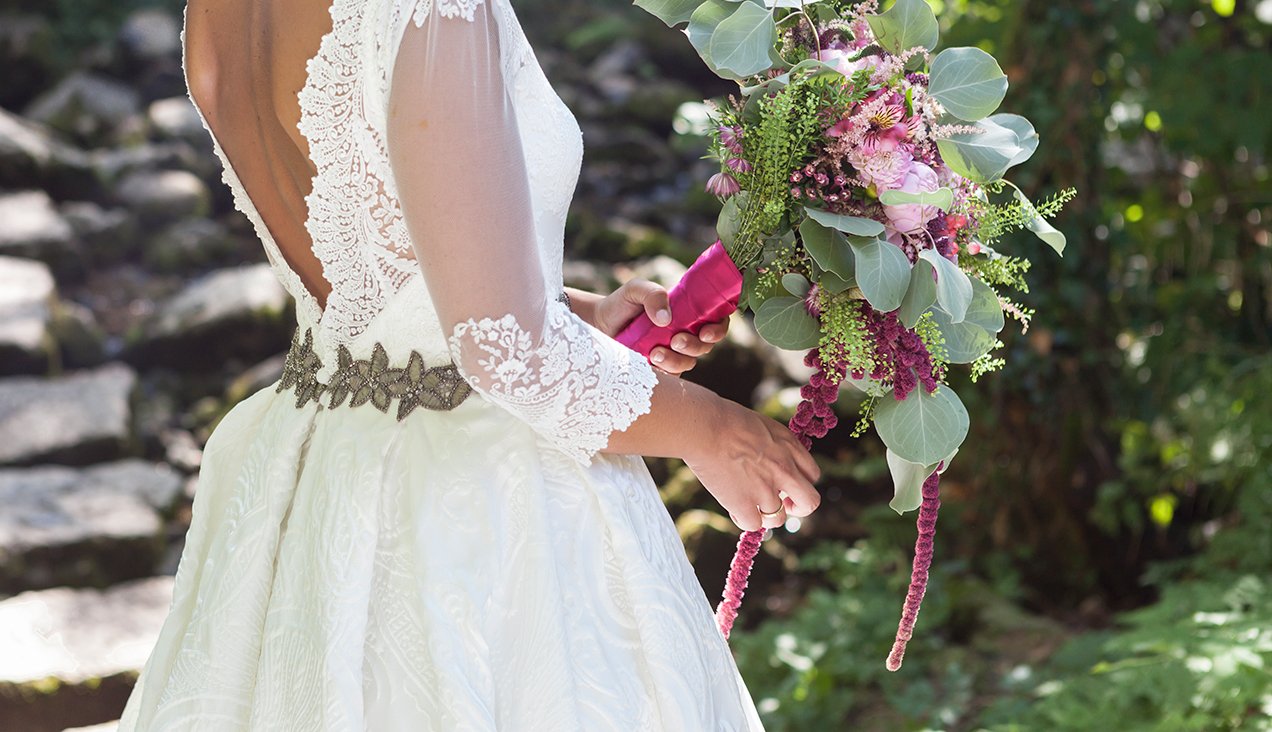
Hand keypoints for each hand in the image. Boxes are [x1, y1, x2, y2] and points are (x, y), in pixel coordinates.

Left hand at [592, 278, 730, 375]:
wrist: (599, 325)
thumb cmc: (622, 304)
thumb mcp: (636, 290)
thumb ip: (653, 294)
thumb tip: (665, 318)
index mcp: (689, 312)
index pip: (717, 320)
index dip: (718, 328)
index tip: (705, 332)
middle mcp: (687, 333)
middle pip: (706, 345)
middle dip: (695, 345)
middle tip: (676, 340)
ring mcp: (675, 353)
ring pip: (689, 362)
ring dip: (677, 360)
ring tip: (656, 353)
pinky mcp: (662, 370)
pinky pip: (672, 375)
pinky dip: (664, 371)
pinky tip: (649, 364)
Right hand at [683, 398, 821, 532]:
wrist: (703, 426)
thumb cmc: (723, 419)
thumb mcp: (761, 426)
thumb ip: (773, 447)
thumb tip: (769, 463)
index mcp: (790, 446)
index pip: (812, 475)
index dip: (800, 483)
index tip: (786, 484)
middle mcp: (784, 469)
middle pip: (810, 502)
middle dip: (798, 507)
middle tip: (784, 505)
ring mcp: (766, 489)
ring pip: (779, 519)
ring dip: (765, 514)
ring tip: (748, 504)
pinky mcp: (745, 503)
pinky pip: (753, 524)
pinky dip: (743, 519)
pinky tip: (733, 507)